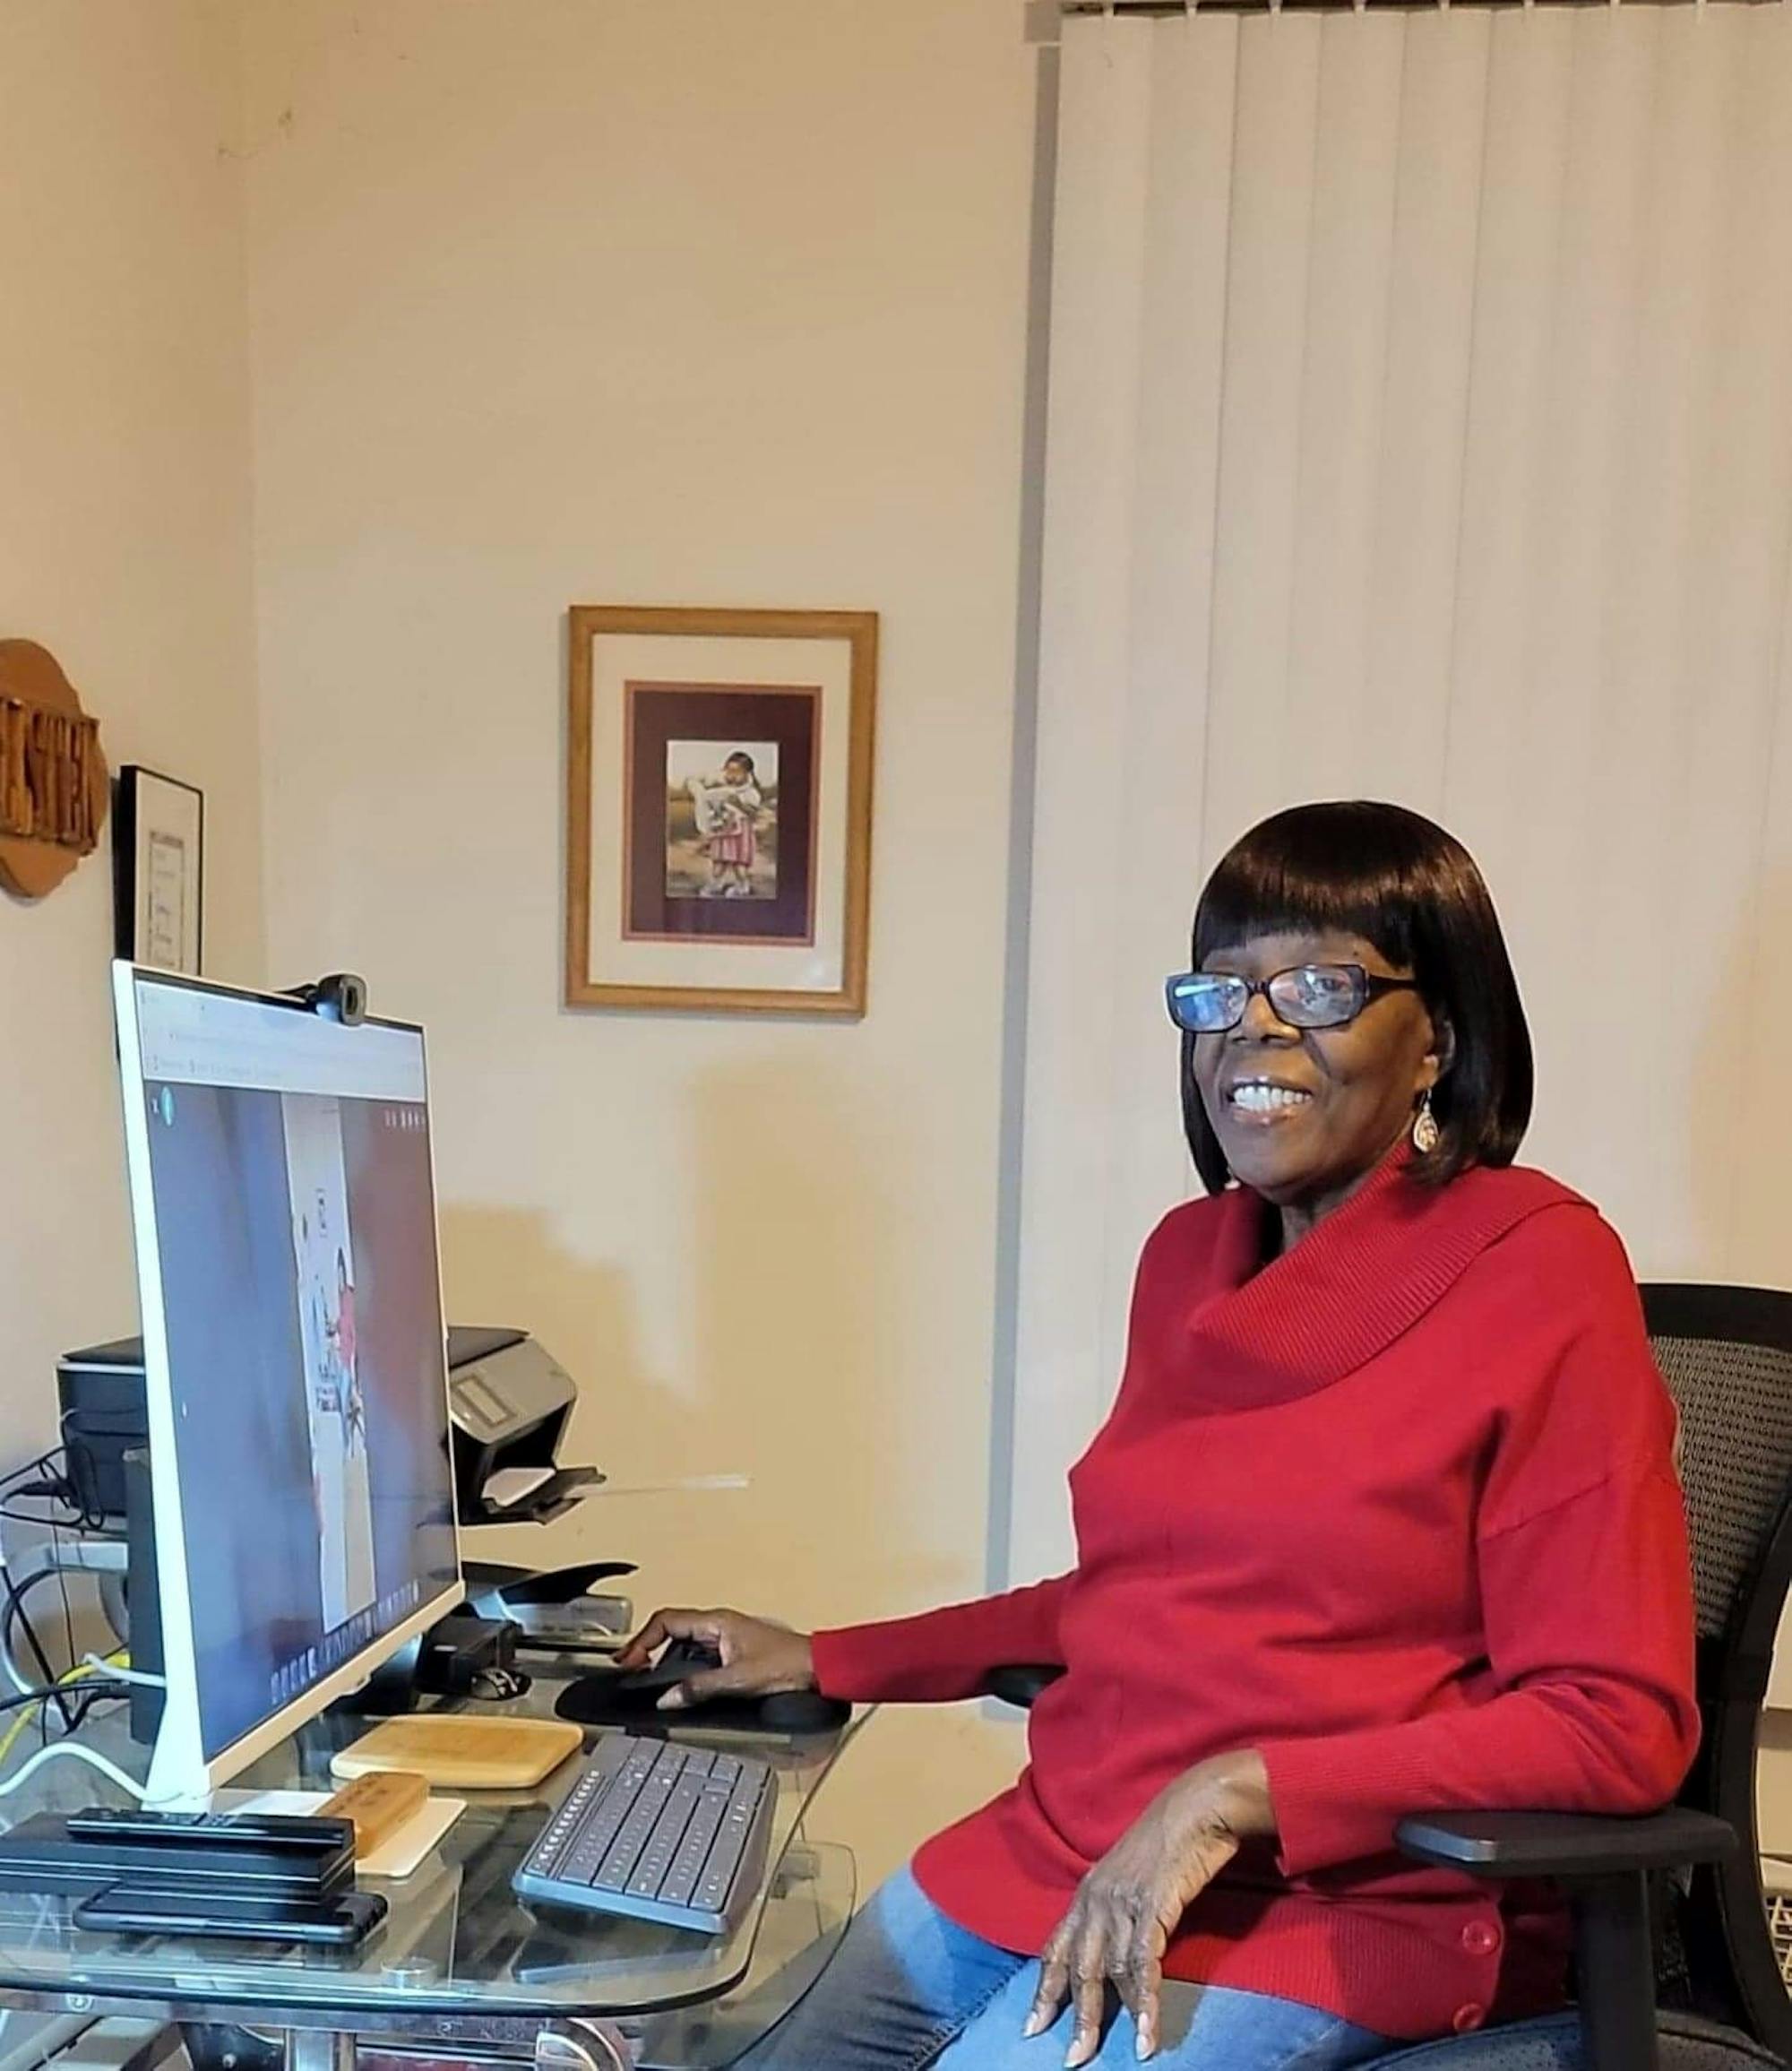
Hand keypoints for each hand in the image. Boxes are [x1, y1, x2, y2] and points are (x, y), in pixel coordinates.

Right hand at [615, 1606, 815, 1710]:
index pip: (666, 1622)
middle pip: (670, 1631)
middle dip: (647, 1648)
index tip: (628, 1661)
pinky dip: (681, 1667)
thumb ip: (700, 1689)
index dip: (642, 1641)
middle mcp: (718, 1626)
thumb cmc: (786, 1663)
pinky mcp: (732, 1653)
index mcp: (716, 1622)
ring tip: (647, 1678)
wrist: (816, 1667)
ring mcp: (724, 1639)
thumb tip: (668, 1698)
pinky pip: (697, 1656)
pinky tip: (677, 1684)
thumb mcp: (737, 1680)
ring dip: (663, 1659)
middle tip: (629, 1669)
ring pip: (683, 1644)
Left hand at [1025, 1752, 1272, 2065]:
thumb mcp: (1130, 1877)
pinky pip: (1144, 1966)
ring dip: (1109, 2020)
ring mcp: (1121, 1902)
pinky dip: (1145, 2005)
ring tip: (1107, 2056)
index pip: (1055, 1948)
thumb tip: (1116, 1950)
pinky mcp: (1151, 1906)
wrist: (1196, 1806)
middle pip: (1077, 1968)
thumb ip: (1117, 1910)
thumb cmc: (1168, 1840)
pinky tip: (1147, 2034)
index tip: (1033, 2026)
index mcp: (1086, 1893)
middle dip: (1073, 2017)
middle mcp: (1096, 1899)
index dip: (1045, 1989)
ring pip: (1108, 1972)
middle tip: (1071, 2059)